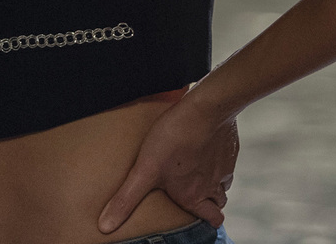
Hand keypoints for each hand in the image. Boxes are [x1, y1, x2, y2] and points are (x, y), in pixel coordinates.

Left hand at [99, 99, 237, 231]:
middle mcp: (213, 185)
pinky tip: (203, 146)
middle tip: (195, 193)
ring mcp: (224, 166)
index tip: (199, 214)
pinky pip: (226, 159)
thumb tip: (106, 227)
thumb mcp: (144, 171)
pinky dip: (217, 158)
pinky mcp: (229, 147)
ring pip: (223, 182)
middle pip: (219, 203)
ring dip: (212, 180)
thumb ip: (126, 199)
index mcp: (194, 196)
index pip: (212, 219)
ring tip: (196, 170)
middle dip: (209, 202)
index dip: (207, 218)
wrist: (204, 110)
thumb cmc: (173, 140)